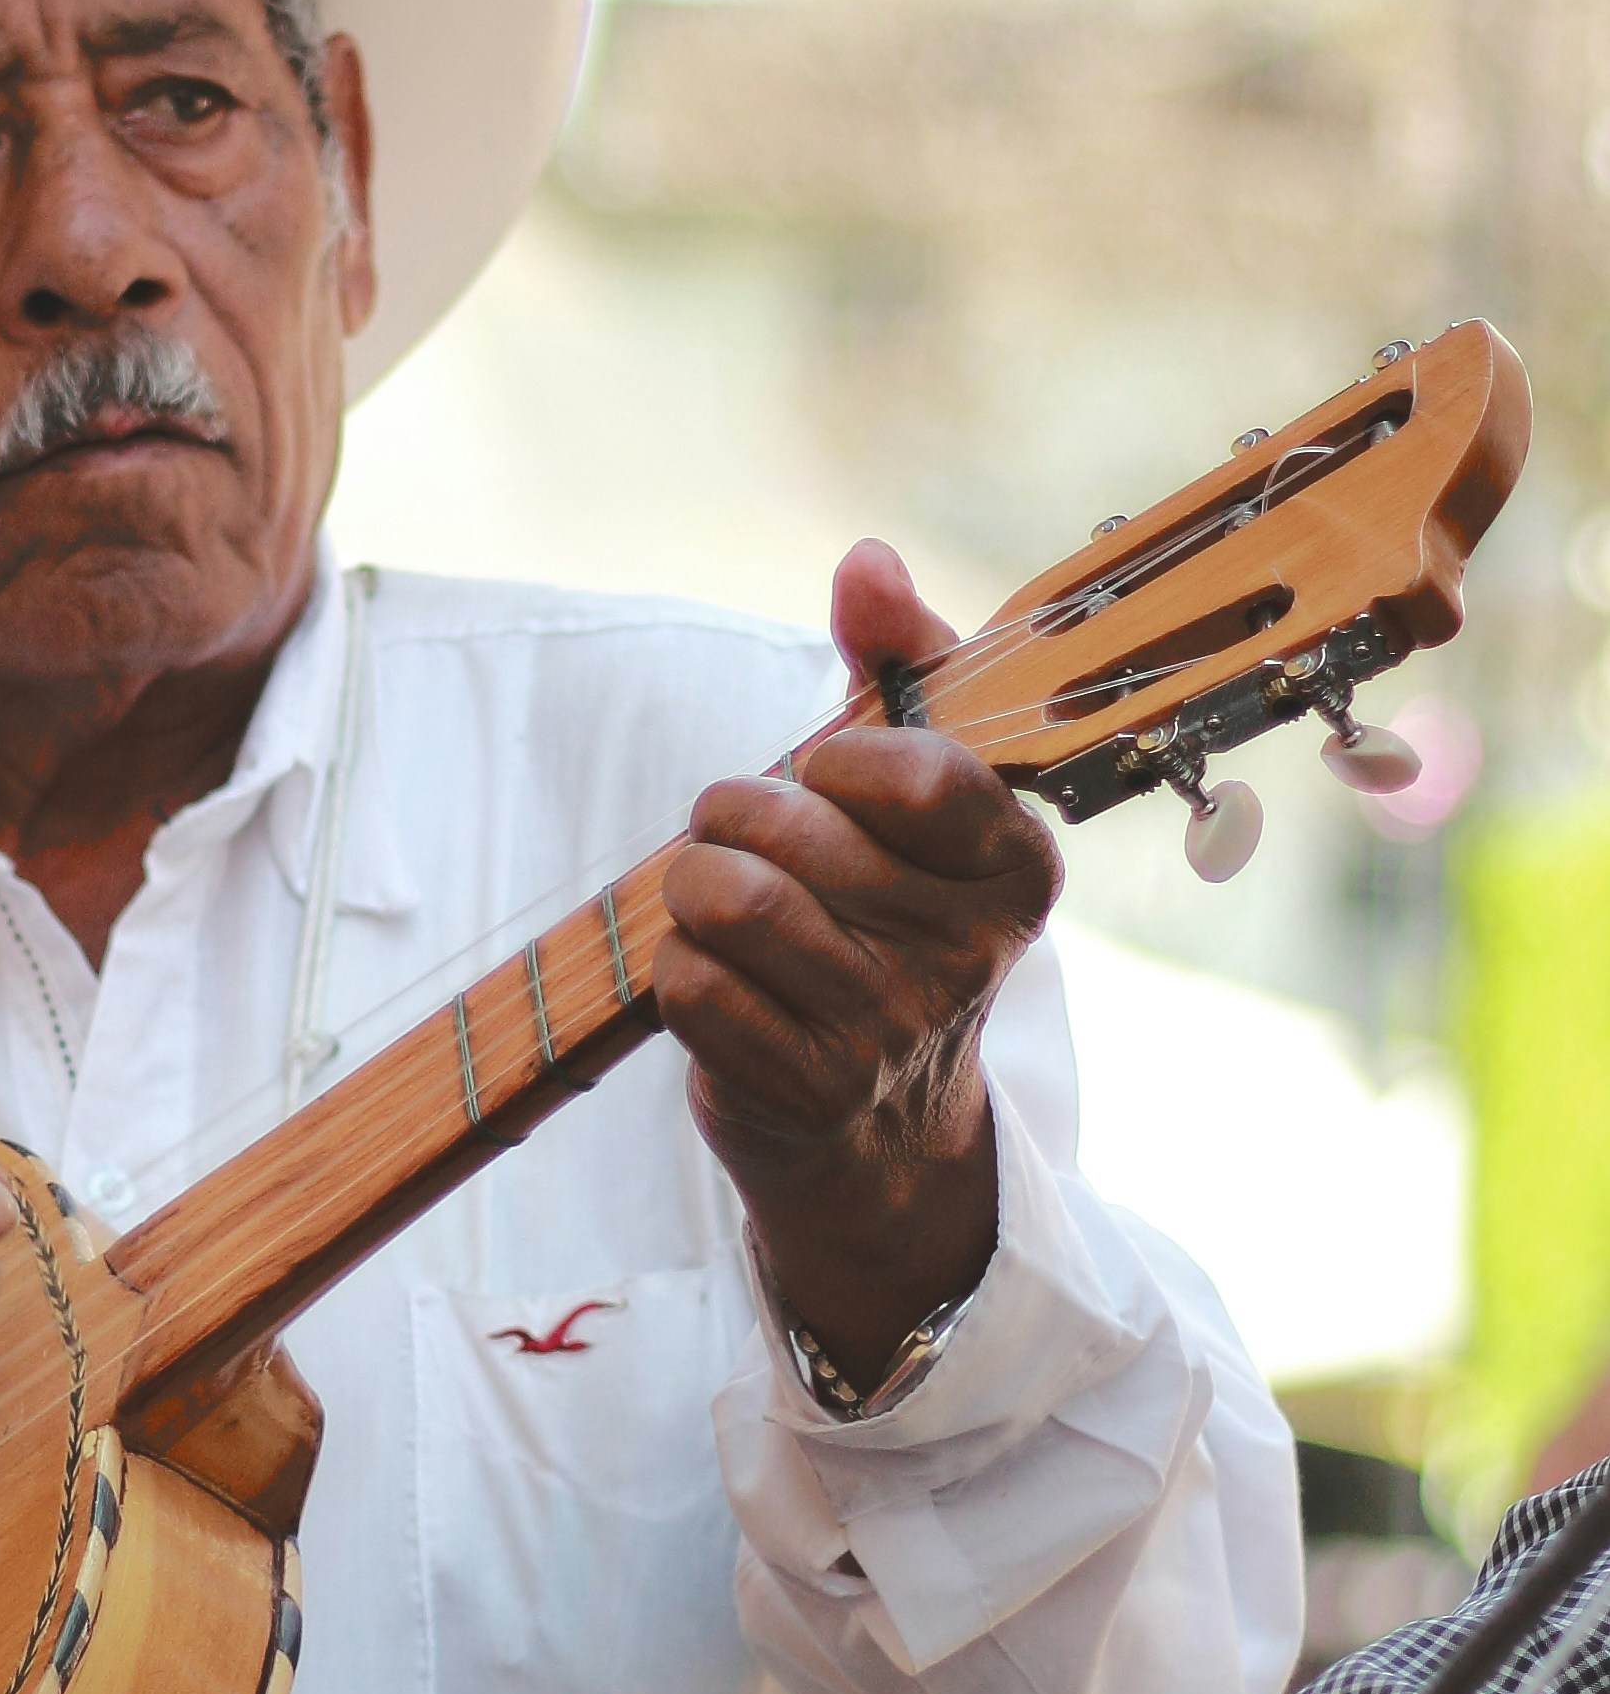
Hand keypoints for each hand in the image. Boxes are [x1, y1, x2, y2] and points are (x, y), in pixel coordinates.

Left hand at [658, 542, 1060, 1392]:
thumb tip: (865, 562)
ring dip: (693, 886)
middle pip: (788, 826)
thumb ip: (902, 663)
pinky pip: (690, 985)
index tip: (826, 777)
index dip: (833, 759)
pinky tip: (716, 982)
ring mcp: (887, 1030)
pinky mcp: (805, 1092)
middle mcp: (967, 953)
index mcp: (1016, 865)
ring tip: (714, 898)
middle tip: (742, 838)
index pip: (914, 770)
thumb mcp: (918, 792)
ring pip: (730, 901)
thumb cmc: (886, 917)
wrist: (881, 1131)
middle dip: (733, 815)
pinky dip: (677, 969)